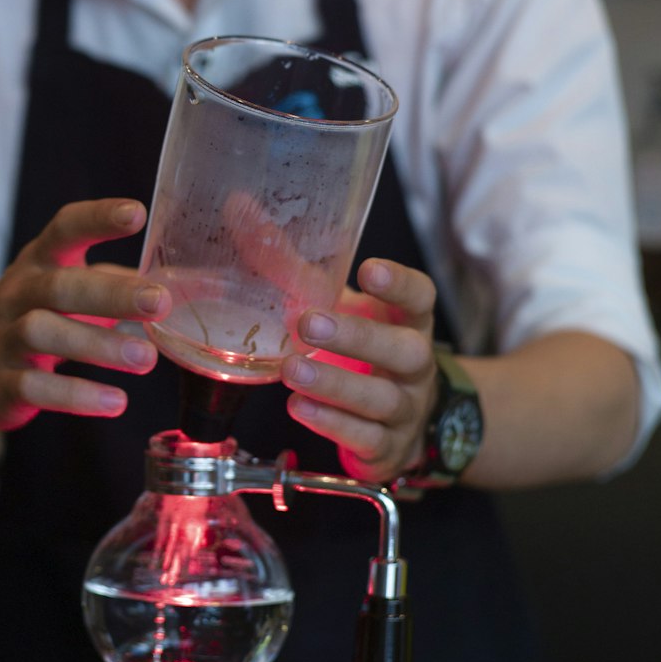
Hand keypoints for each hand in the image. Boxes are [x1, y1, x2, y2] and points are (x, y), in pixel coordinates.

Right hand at [0, 198, 170, 430]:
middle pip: (59, 286)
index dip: (98, 218)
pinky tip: (115, 401)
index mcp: (38, 263)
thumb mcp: (60, 288)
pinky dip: (77, 396)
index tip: (137, 213)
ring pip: (43, 333)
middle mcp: (17, 294)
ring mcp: (3, 339)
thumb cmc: (28, 314)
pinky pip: (35, 388)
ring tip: (145, 358)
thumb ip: (109, 283)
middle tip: (160, 301)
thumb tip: (167, 284)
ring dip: (98, 344)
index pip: (65, 229)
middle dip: (111, 292)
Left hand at [279, 258, 436, 484]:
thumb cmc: (361, 351)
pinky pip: (366, 438)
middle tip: (309, 323)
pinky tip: (299, 407)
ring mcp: (405, 409)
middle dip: (358, 337)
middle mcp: (415, 366)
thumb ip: (294, 269)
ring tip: (293, 370)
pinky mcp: (386, 448)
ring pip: (382, 399)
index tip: (368, 270)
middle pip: (404, 350)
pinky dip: (331, 423)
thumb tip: (241, 213)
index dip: (399, 284)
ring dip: (335, 385)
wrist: (401, 421)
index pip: (419, 298)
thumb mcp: (336, 307)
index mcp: (408, 322)